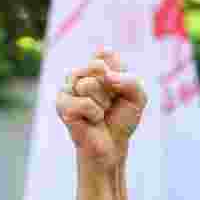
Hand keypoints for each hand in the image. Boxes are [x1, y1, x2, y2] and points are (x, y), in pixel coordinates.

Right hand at [56, 50, 146, 172]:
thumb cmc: (122, 119)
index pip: (107, 53)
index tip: (119, 89)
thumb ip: (130, 81)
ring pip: (89, 84)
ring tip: (100, 113)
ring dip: (103, 103)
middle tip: (109, 104)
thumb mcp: (137, 97)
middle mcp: (80, 73)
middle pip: (98, 66)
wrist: (112, 145)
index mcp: (96, 66)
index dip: (119, 72)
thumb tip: (105, 75)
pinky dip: (94, 114)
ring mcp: (68, 87)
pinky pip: (84, 103)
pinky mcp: (61, 103)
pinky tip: (91, 120)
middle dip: (111, 90)